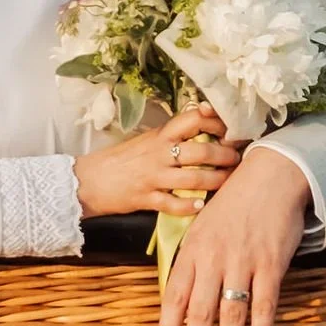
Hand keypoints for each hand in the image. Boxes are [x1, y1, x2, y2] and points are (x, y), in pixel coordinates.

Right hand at [73, 104, 240, 219]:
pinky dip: (190, 206)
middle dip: (225, 157)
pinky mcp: (146, 199)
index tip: (230, 131)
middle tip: (237, 159)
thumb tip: (203, 125)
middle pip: (201, 152)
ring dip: (216, 181)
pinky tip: (201, 205)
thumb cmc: (121, 159)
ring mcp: (153, 177)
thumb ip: (172, 136)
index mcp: (160, 135)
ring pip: (194, 179)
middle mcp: (159, 153)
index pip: (194, 120)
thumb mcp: (147, 140)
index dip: (217, 123)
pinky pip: (173, 204)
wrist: (88, 179)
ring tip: (228, 181)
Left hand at [157, 144, 312, 325]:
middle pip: (200, 314)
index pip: (173, 297)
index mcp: (191, 250)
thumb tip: (181, 298)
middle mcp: (213, 259)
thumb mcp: (202, 227)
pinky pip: (263, 307)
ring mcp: (242, 262)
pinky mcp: (270, 265)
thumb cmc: (233, 205)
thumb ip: (192, 262)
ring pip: (230, 315)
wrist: (270, 177)